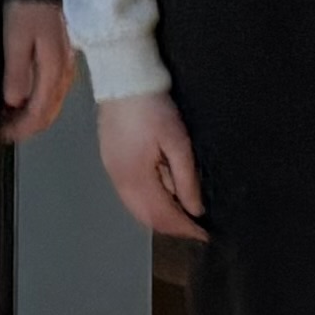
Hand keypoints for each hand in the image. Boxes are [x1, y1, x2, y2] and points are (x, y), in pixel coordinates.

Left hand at [1, 0, 76, 144]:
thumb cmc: (28, 6)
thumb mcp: (16, 38)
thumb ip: (16, 71)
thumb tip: (13, 102)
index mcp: (53, 70)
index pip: (40, 113)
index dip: (20, 129)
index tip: (0, 134)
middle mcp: (64, 73)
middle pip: (48, 113)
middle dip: (25, 127)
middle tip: (1, 131)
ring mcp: (65, 67)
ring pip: (50, 104)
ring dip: (30, 116)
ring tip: (6, 118)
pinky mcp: (60, 59)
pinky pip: (51, 91)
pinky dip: (36, 102)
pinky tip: (20, 99)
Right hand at [98, 90, 207, 240]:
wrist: (123, 81)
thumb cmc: (153, 109)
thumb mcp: (177, 142)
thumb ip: (185, 179)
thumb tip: (194, 209)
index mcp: (135, 177)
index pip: (161, 215)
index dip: (184, 228)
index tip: (205, 234)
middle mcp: (119, 180)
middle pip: (145, 217)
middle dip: (171, 227)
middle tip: (196, 228)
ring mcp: (111, 171)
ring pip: (135, 208)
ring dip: (158, 216)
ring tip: (182, 215)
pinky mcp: (110, 161)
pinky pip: (129, 195)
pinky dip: (147, 203)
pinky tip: (162, 196)